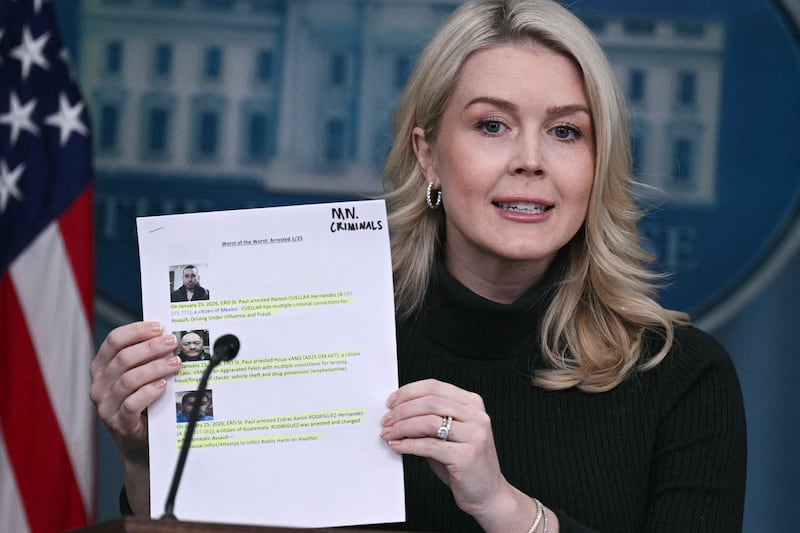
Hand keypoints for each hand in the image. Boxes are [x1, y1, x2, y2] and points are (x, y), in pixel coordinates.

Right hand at [89, 321, 180, 513]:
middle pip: (123, 357)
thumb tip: (168, 334)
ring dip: (155, 368)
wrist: (141, 443)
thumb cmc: (143, 402)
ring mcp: (106, 405)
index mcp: (102, 367)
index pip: (114, 340)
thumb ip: (146, 357)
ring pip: (128, 379)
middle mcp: (99, 385)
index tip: (159, 326)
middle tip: (173, 342)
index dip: (137, 330)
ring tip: (175, 363)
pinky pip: (131, 404)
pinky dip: (148, 392)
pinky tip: (163, 386)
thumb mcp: (140, 376)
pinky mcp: (118, 423)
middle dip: (151, 347)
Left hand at [380, 379, 519, 524]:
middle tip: (386, 420)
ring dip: (402, 426)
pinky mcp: (466, 456)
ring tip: (388, 433)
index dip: (409, 392)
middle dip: (402, 410)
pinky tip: (397, 446)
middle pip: (430, 402)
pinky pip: (429, 446)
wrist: (488, 493)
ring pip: (428, 421)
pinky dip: (408, 444)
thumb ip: (428, 420)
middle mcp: (476, 416)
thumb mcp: (448, 435)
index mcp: (472, 403)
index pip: (435, 387)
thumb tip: (397, 412)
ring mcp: (474, 435)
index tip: (391, 401)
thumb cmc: (464, 463)